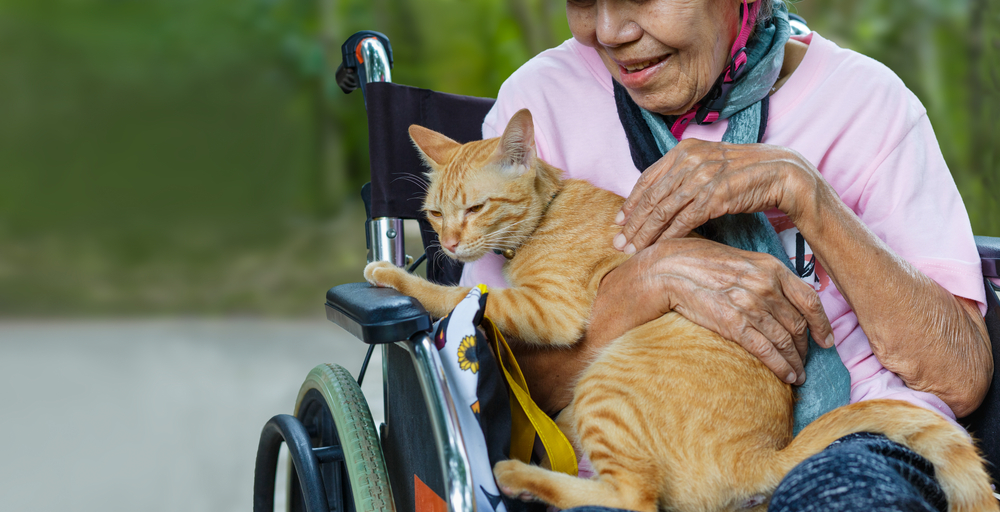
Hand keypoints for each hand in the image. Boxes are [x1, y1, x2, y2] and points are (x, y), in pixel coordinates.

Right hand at [598, 237, 834, 385]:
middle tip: (805, 361)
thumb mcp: (737, 260)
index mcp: (770, 267)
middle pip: (798, 324)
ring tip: (798, 375)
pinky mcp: (734, 324)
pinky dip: (781, 366)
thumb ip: (760, 276)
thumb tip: (775, 296)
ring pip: (786, 340)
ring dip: (796, 362)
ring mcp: (751, 305)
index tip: (827, 340)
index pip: (810, 299)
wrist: (665, 269)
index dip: (822, 324)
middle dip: (805, 347)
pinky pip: (766, 351)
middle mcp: (766, 285)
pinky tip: (787, 377)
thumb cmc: (696, 263)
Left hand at [613, 139, 817, 252]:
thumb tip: (658, 197)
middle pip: (650, 197)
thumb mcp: (708, 164)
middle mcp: (689, 160)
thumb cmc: (743, 173)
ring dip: (645, 234)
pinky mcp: (714, 196)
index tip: (619, 221)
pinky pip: (683, 221)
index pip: (647, 178)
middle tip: (618, 243)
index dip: (630, 202)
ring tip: (632, 251)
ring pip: (662, 211)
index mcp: (684, 150)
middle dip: (632, 223)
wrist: (780, 172)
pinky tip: (659, 249)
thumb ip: (683, 175)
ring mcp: (701, 177)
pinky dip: (668, 237)